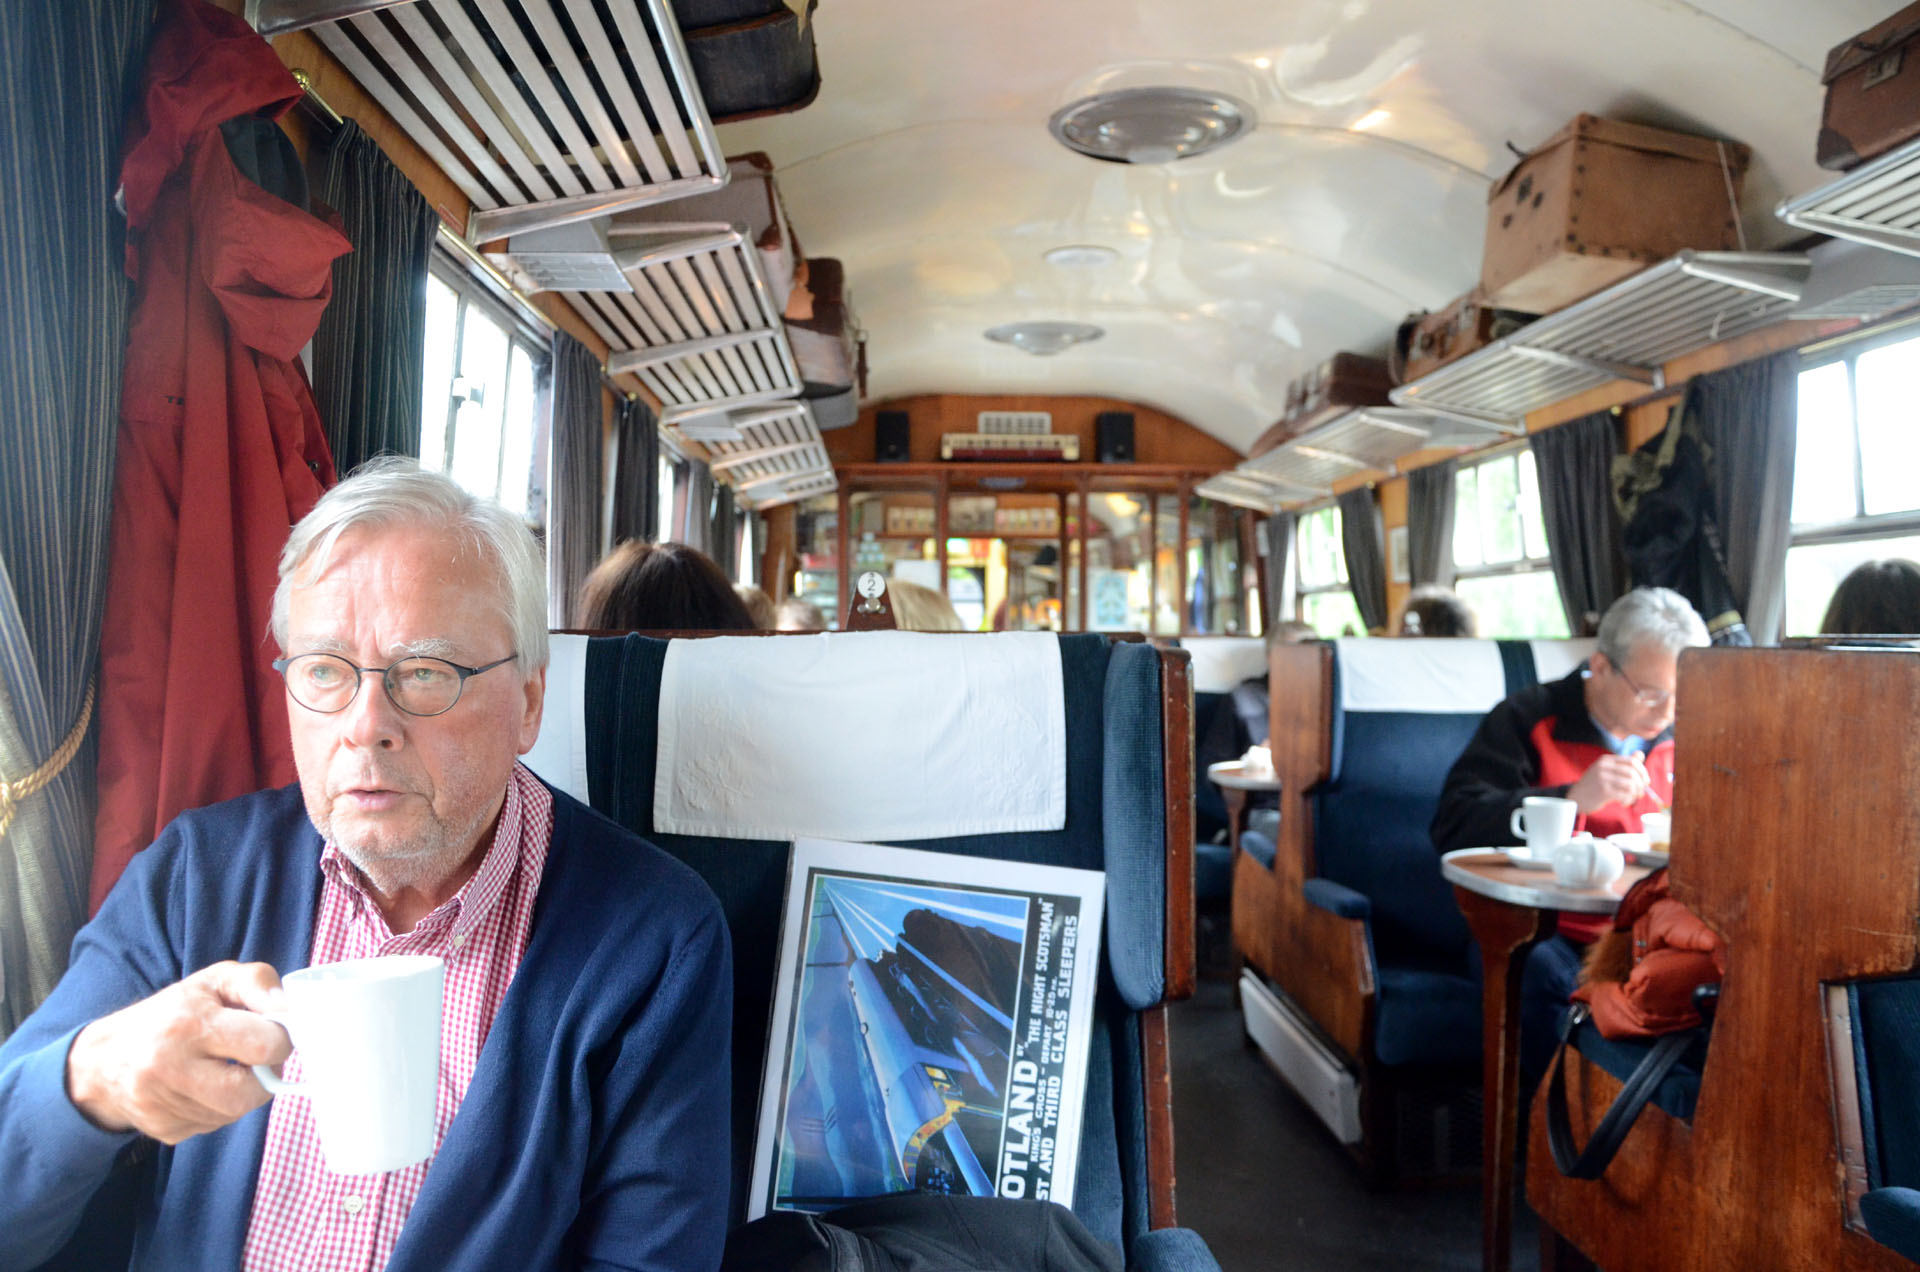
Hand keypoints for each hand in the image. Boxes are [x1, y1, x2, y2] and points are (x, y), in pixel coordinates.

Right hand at [65, 961, 290, 1143]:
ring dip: (243, 1092)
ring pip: (234, 1112)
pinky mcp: (164, 1130)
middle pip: (250, 1093)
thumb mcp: (213, 980)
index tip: (275, 1032)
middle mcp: (170, 1067)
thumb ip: (258, 983)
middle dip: (266, 1077)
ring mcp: (163, 1104)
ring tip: (226, 1068)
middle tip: (257, 1059)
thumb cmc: (171, 1013)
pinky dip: (220, 1108)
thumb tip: (289, 1008)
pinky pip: (214, 1125)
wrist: (103, 1058)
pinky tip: (204, 1087)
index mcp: (189, 1024)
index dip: (282, 1039)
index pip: (263, 1045)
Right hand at [1566, 754, 1649, 814]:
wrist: (1575, 797)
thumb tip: (1640, 754)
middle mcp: (1604, 767)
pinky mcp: (1603, 791)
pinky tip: (1623, 802)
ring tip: (1631, 798)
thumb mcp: (1607, 770)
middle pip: (1632, 773)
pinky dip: (1627, 800)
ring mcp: (1603, 778)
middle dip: (1641, 784)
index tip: (1646, 781)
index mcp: (1606, 760)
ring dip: (1635, 794)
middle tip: (1640, 793)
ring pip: (1630, 784)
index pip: (1632, 761)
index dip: (1643, 772)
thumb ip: (1623, 763)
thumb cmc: (1594, 785)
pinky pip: (1624, 795)